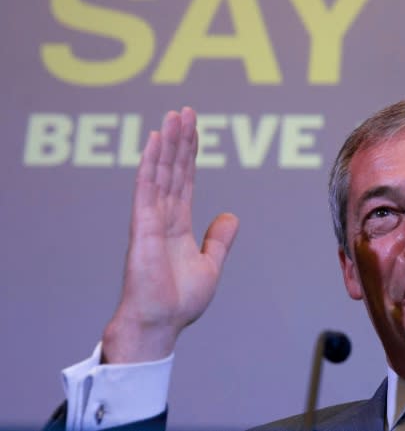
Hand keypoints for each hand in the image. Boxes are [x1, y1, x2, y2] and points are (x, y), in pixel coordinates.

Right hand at [102, 108, 238, 362]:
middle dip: (180, 140)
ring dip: (167, 143)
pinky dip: (150, 163)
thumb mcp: (211, 264)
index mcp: (178, 225)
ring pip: (160, 172)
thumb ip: (219, 239)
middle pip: (173, 170)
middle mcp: (163, 216)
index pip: (186, 181)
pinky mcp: (143, 227)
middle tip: (185, 110)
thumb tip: (232, 216)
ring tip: (173, 115)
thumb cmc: (180, 301)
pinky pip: (146, 188)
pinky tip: (155, 140)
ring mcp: (151, 219)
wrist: (161, 323)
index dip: (190, 154)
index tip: (194, 130)